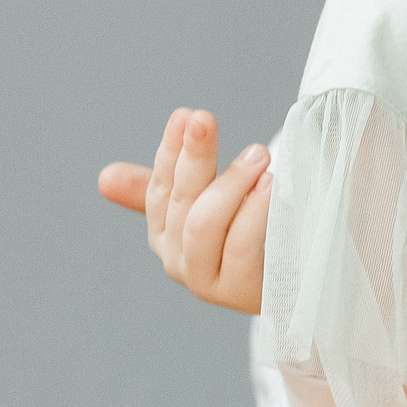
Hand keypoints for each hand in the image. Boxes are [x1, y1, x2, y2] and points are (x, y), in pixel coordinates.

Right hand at [99, 107, 271, 313]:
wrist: (300, 282)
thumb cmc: (257, 237)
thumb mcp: (215, 204)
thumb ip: (173, 186)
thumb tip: (105, 177)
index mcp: (165, 235)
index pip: (160, 188)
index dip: (171, 151)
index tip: (185, 115)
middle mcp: (178, 260)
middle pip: (181, 200)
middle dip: (192, 156)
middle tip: (206, 119)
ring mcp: (205, 280)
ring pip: (203, 223)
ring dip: (230, 182)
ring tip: (258, 154)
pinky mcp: (239, 291)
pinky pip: (241, 245)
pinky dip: (254, 211)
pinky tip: (272, 185)